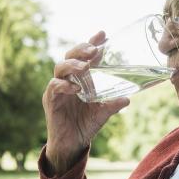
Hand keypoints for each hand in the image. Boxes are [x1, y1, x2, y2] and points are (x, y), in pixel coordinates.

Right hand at [43, 31, 128, 175]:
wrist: (72, 144)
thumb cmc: (86, 125)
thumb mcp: (102, 113)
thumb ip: (113, 105)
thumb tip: (128, 98)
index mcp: (82, 79)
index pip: (85, 56)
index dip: (92, 44)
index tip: (103, 35)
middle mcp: (68, 80)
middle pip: (70, 56)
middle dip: (81, 50)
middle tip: (94, 50)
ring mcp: (58, 89)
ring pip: (60, 68)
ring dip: (72, 65)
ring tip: (84, 66)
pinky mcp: (51, 100)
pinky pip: (54, 87)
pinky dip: (63, 85)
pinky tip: (75, 88)